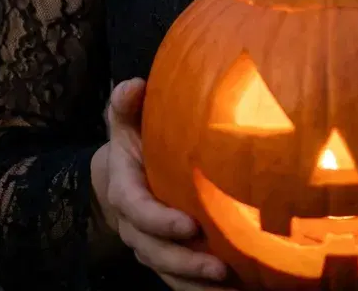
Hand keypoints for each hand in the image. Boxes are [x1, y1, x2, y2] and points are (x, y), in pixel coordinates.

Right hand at [97, 77, 235, 290]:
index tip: (189, 225)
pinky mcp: (165, 258)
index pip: (137, 210)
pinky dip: (203, 289)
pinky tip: (236, 289)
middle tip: (220, 266)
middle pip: (155, 252)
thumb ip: (126, 103)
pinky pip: (180, 280)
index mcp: (124, 190)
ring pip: (169, 272)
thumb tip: (134, 86)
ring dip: (198, 282)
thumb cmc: (132, 139)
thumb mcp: (125, 119)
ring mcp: (149, 245)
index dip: (160, 221)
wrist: (121, 174)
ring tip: (232, 284)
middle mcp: (133, 225)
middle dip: (187, 262)